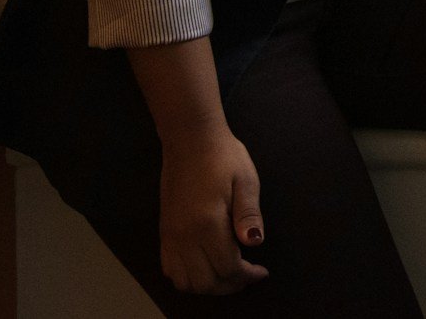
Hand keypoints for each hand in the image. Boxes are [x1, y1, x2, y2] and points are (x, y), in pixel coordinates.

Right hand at [157, 129, 265, 295]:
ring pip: (184, 281)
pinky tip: (204, 265)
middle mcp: (184, 235)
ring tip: (227, 274)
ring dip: (207, 285)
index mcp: (207, 223)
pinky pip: (169, 268)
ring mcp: (171, 235)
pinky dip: (187, 277)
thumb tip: (255, 242)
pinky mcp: (164, 231)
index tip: (261, 271)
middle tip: (247, 275)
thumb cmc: (223, 156)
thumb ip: (249, 214)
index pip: (227, 267)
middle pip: (205, 282)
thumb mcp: (246, 180)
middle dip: (229, 285)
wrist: (190, 140)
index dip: (247, 276)